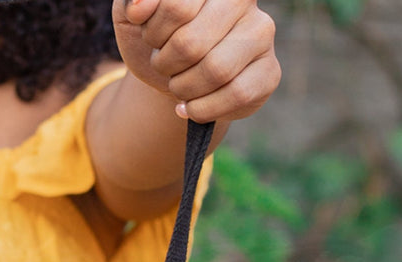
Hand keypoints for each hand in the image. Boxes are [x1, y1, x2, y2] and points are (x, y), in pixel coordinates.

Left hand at [112, 0, 279, 122]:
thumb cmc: (157, 40)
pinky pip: (236, 96)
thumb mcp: (133, 18)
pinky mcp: (269, 73)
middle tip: (165, 65)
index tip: (154, 38)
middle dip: (166, 65)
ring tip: (178, 84)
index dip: (154, 33)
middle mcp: (244, 1)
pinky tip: (189, 107)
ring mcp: (262, 35)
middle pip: (192, 44)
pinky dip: (202, 110)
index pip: (176, 8)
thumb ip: (132, 3)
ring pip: (216, 71)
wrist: (173, 75)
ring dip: (183, 88)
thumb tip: (138, 6)